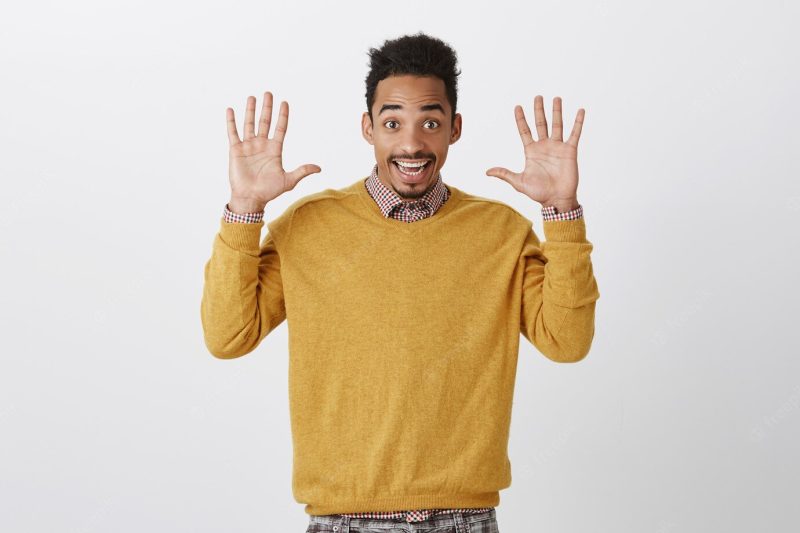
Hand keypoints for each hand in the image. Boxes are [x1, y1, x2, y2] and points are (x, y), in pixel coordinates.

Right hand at [226, 91, 320, 211]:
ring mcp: (248, 146)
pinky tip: (231, 110)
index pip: (280, 128)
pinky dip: (231, 122)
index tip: (285, 103)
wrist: (251, 198)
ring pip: (249, 124)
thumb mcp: (288, 181)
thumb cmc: (269, 191)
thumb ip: (302, 171)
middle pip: (265, 122)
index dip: (283, 116)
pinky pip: (233, 133)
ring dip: (250, 110)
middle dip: (267, 108)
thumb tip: (319, 168)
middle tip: (268, 93)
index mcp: (275, 150)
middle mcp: (262, 145)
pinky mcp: (236, 150)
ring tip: (253, 97)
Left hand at [486, 95, 583, 209]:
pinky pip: (574, 133)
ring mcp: (557, 147)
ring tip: (556, 98)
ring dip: (556, 111)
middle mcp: (544, 146)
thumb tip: (487, 172)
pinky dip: (578, 122)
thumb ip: (505, 174)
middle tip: (537, 97)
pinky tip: (580, 110)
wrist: (556, 200)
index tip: (517, 107)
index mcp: (531, 151)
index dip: (521, 119)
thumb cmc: (538, 193)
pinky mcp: (570, 151)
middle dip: (538, 110)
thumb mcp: (518, 182)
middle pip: (540, 123)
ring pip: (557, 125)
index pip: (525, 131)